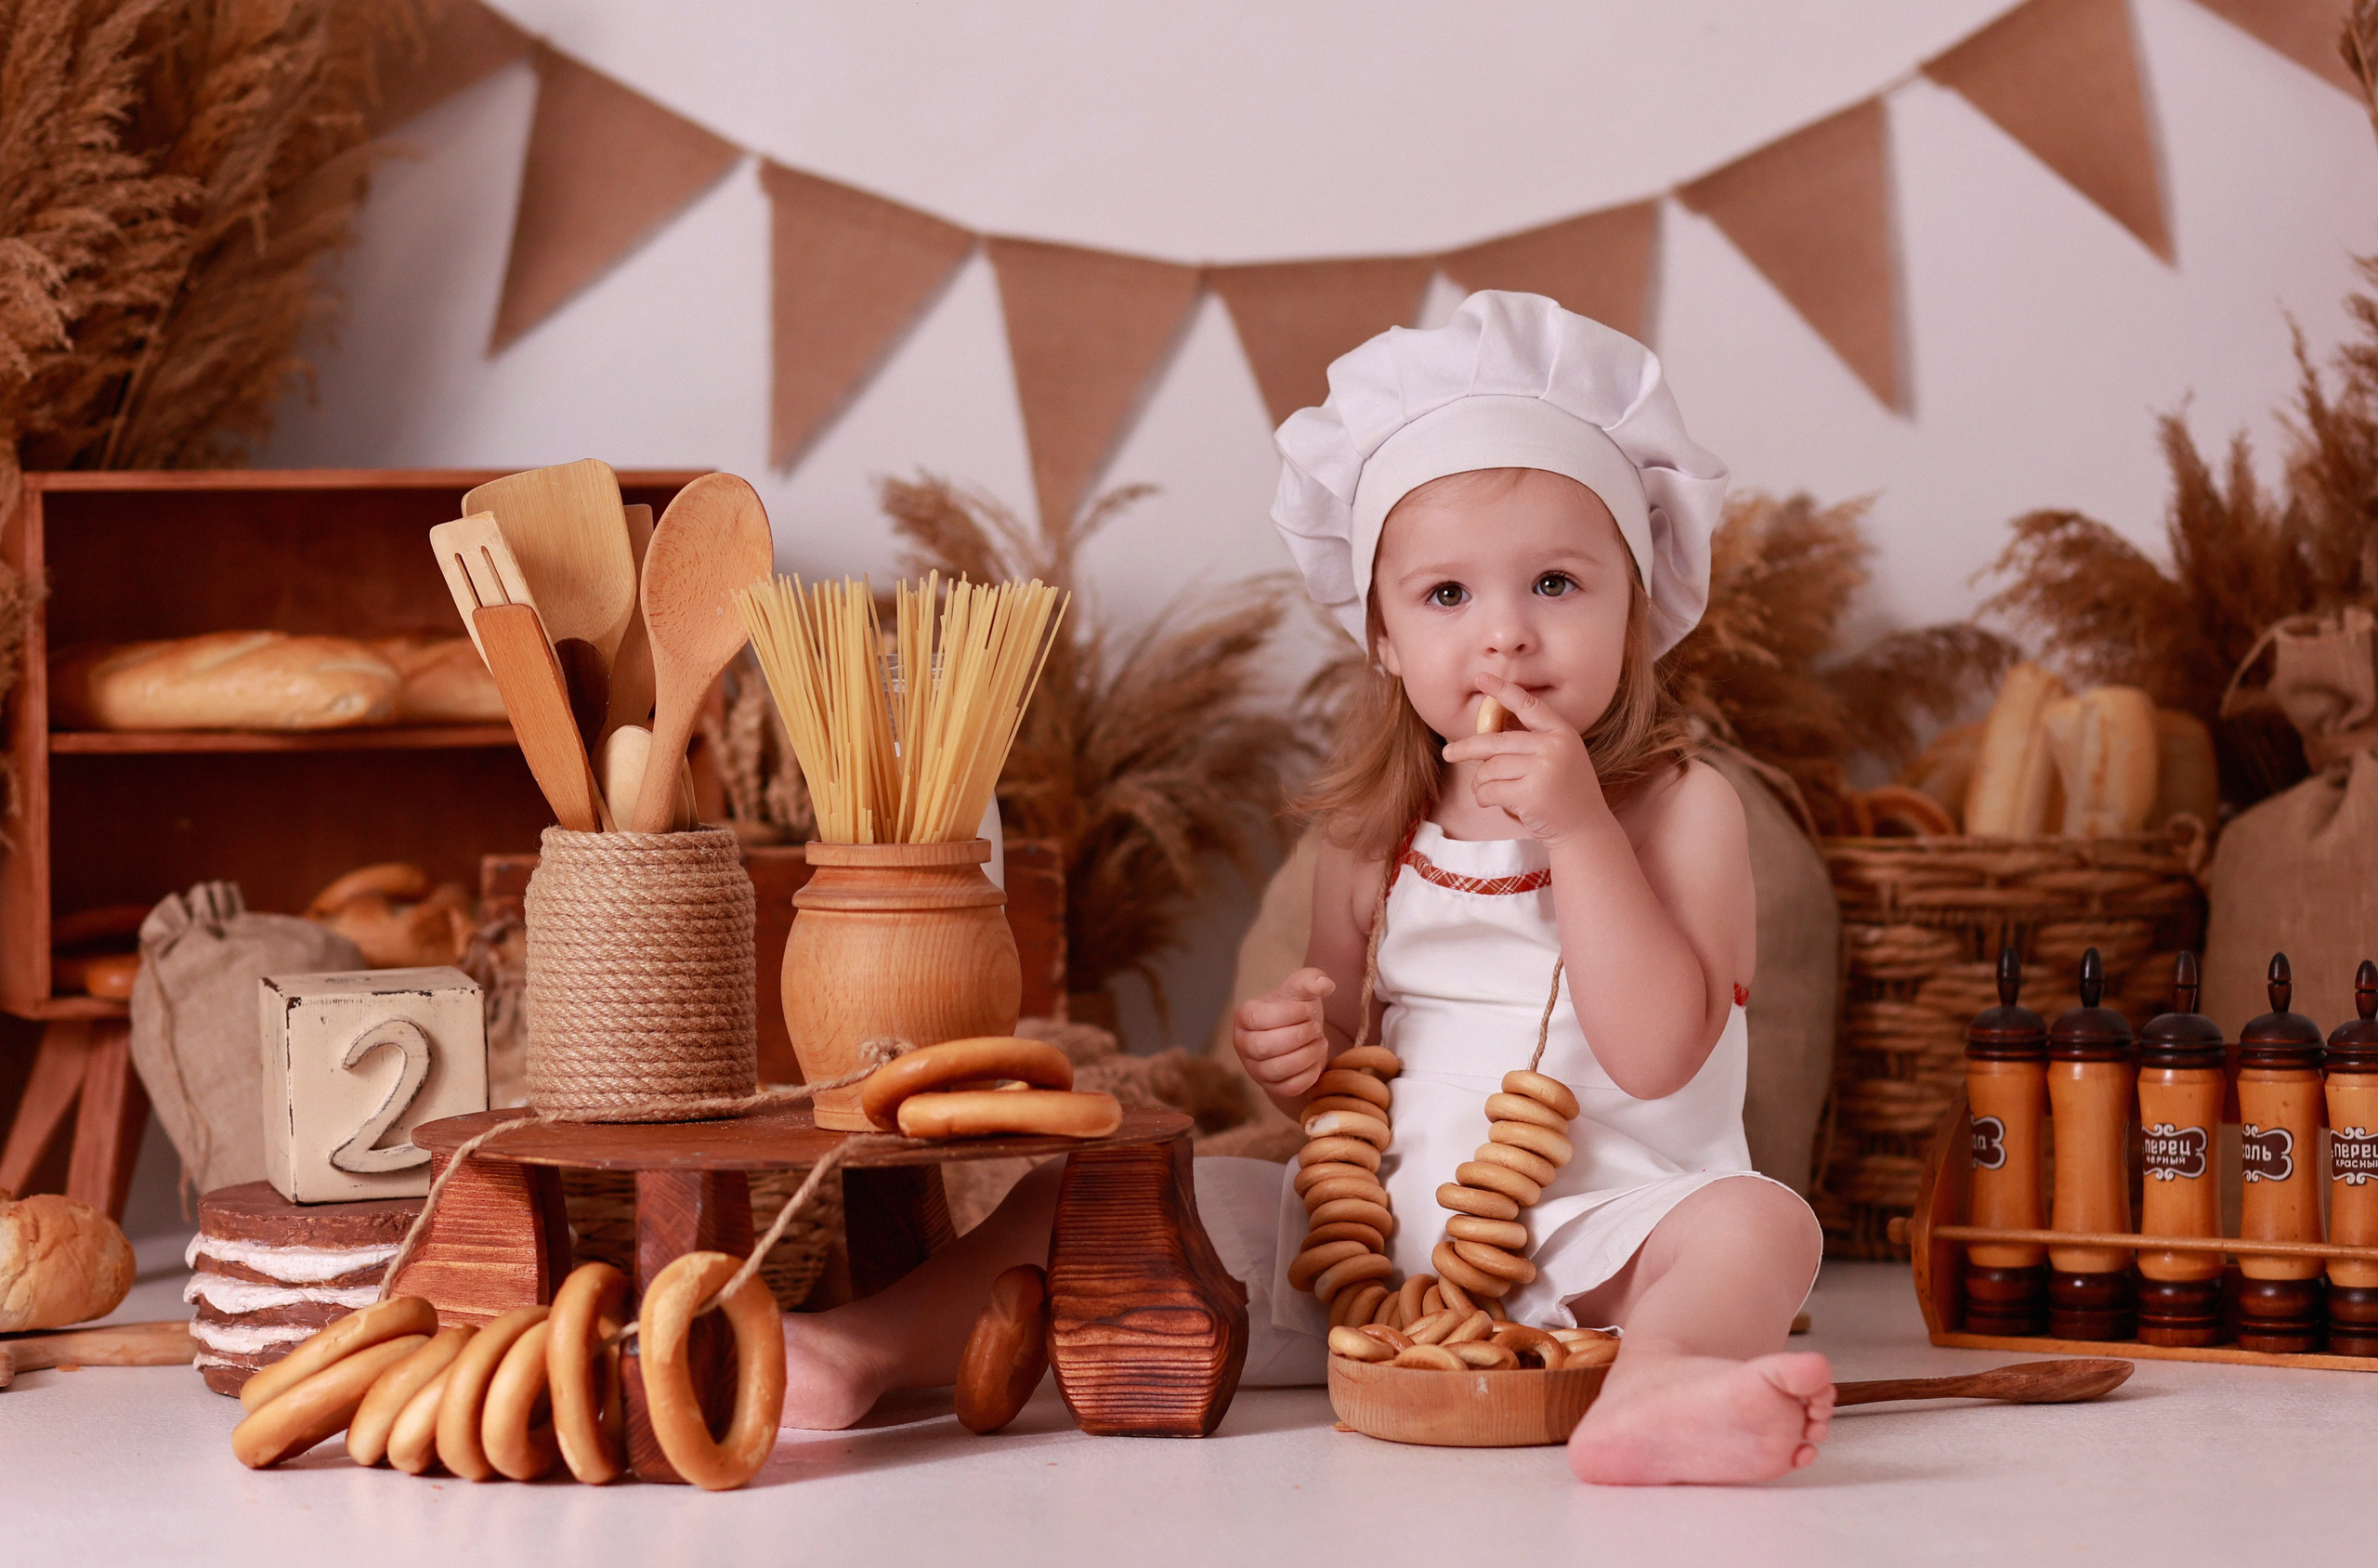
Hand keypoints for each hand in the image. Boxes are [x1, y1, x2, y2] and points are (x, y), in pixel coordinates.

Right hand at [1233, 967, 1334, 1098]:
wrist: (1298, 1032)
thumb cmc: (1296, 1007)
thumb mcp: (1302, 988)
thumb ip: (1312, 980)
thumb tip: (1325, 985)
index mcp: (1244, 1016)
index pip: (1263, 1018)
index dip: (1294, 1013)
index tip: (1310, 1008)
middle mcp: (1242, 1044)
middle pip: (1267, 1046)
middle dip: (1301, 1035)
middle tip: (1316, 1027)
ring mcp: (1255, 1069)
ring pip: (1279, 1069)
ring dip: (1308, 1054)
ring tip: (1319, 1041)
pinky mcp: (1272, 1088)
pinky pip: (1291, 1087)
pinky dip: (1310, 1073)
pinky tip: (1316, 1058)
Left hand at [1437, 673, 1608, 846]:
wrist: (1585, 831)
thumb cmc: (1565, 795)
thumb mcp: (1557, 759)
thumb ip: (1531, 744)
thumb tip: (1485, 735)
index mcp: (1562, 733)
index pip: (1528, 705)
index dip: (1503, 690)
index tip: (1481, 678)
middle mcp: (1555, 746)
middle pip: (1496, 741)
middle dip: (1467, 748)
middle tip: (1448, 752)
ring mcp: (1544, 769)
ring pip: (1490, 768)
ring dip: (1481, 783)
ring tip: (1489, 793)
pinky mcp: (1531, 793)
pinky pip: (1490, 789)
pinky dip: (1484, 798)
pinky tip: (1493, 803)